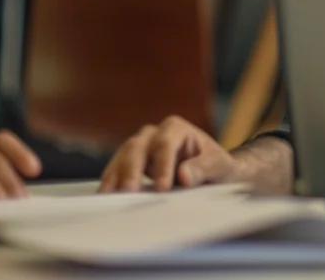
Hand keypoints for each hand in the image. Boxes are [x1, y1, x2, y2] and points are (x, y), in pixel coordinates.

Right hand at [100, 116, 235, 192]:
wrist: (211, 171)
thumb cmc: (216, 166)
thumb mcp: (218, 166)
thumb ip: (204, 168)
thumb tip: (184, 175)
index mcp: (176, 128)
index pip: (165, 144)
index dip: (162, 165)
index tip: (162, 187)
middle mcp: (153, 133)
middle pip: (137, 147)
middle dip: (132, 170)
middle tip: (129, 192)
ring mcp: (139, 147)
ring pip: (122, 156)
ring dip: (116, 176)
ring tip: (109, 196)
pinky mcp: (130, 163)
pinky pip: (116, 169)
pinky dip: (111, 182)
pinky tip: (106, 195)